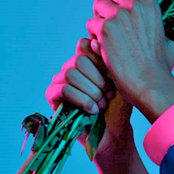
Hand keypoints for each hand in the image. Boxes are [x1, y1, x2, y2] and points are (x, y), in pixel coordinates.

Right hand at [46, 38, 132, 154]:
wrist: (114, 131)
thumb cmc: (120, 104)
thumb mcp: (121, 79)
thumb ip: (109, 59)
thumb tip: (95, 42)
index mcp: (87, 59)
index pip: (84, 45)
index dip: (100, 60)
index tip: (114, 77)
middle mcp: (71, 66)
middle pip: (78, 60)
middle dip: (98, 79)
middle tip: (109, 94)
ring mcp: (60, 80)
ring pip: (70, 74)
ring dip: (90, 91)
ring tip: (102, 103)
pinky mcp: (52, 96)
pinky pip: (64, 90)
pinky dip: (82, 100)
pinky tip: (93, 110)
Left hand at [86, 0, 173, 109]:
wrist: (149, 83)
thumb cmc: (160, 68)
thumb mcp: (170, 44)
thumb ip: (164, 34)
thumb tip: (167, 38)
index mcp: (152, 7)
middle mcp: (136, 7)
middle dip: (108, 1)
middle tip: (109, 19)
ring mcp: (119, 16)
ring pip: (98, 5)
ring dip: (99, 19)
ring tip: (107, 37)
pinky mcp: (104, 29)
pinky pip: (91, 24)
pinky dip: (93, 35)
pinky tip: (103, 48)